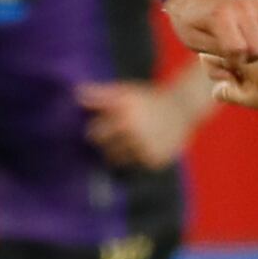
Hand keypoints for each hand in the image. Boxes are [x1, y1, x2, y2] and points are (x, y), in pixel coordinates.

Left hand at [77, 80, 194, 167]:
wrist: (182, 108)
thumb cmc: (147, 99)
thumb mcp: (125, 92)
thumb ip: (100, 94)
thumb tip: (75, 94)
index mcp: (124, 113)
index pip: (94, 132)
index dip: (94, 131)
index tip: (98, 129)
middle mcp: (133, 131)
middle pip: (104, 149)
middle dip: (105, 145)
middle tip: (112, 138)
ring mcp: (144, 148)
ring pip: (116, 160)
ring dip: (116, 154)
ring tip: (126, 143)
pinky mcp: (153, 161)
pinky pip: (133, 167)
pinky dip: (133, 160)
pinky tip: (140, 149)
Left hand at [163, 0, 257, 61]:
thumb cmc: (191, 21)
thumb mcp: (194, 42)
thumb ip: (217, 55)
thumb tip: (236, 67)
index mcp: (221, 17)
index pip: (240, 51)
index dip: (233, 61)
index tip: (223, 57)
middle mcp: (242, 7)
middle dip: (250, 57)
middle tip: (236, 52)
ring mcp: (257, 2)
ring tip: (247, 43)